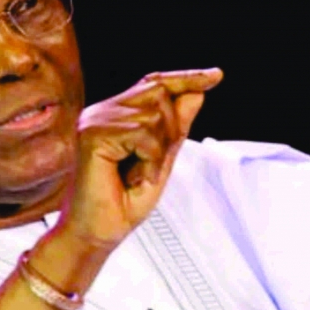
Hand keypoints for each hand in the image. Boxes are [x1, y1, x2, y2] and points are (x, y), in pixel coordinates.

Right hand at [55, 68, 222, 251]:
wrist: (97, 233)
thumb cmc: (123, 203)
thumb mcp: (161, 160)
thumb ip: (176, 127)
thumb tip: (197, 93)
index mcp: (115, 114)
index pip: (153, 83)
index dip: (186, 78)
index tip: (216, 76)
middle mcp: (102, 111)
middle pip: (159, 92)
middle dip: (171, 128)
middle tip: (154, 164)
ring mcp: (95, 120)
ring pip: (154, 115)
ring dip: (158, 151)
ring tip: (139, 175)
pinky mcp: (92, 135)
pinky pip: (142, 134)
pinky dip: (149, 160)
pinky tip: (134, 178)